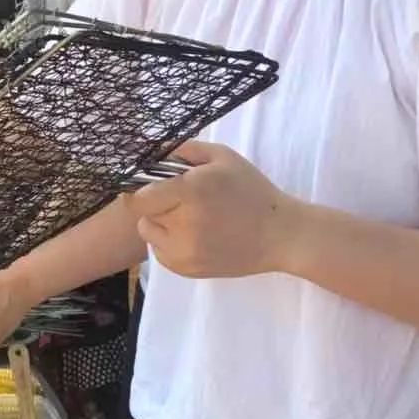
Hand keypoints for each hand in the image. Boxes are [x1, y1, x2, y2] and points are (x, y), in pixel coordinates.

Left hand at [123, 141, 302, 277]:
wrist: (280, 235)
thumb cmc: (251, 190)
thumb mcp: (222, 157)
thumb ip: (183, 149)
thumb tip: (150, 149)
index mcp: (190, 191)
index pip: (139, 197)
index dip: (137, 190)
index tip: (147, 185)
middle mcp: (183, 223)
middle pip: (143, 214)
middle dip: (154, 204)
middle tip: (178, 200)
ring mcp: (184, 251)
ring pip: (149, 234)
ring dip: (160, 224)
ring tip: (187, 218)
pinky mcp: (187, 270)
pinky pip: (160, 253)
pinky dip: (169, 244)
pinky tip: (193, 236)